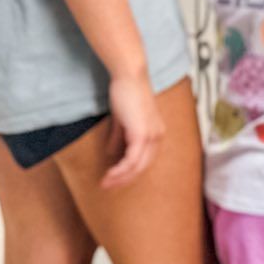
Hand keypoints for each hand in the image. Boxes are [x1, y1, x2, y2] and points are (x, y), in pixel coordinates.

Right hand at [102, 72, 163, 188]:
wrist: (129, 77)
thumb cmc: (126, 94)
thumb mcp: (122, 120)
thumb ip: (119, 137)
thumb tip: (110, 153)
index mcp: (156, 133)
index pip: (145, 161)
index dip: (130, 172)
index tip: (114, 179)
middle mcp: (158, 137)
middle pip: (143, 167)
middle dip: (124, 179)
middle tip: (107, 186)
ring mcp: (152, 136)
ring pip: (137, 167)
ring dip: (120, 177)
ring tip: (105, 182)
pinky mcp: (142, 134)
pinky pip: (132, 159)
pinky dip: (120, 169)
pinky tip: (110, 174)